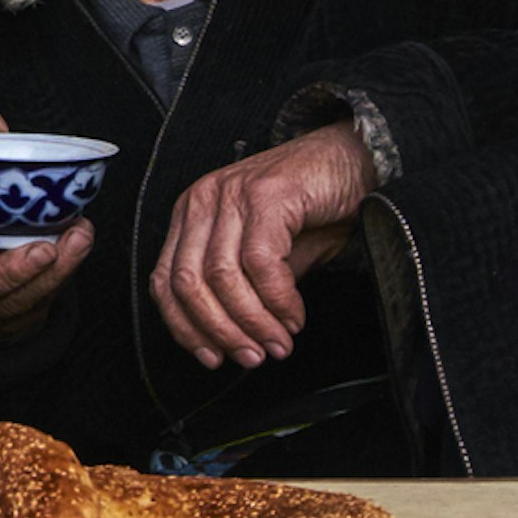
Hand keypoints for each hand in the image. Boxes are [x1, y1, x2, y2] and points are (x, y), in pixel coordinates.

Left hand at [149, 121, 372, 369]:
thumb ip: (243, 290)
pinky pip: (261, 263)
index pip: (165, 282)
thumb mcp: (268, 255)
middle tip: (253, 357)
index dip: (185, 328)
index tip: (212, 358)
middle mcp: (203, 201)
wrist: (353, 159)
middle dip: (219, 331)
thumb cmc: (311, 208)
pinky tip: (294, 317)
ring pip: (222, 276)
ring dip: (252, 321)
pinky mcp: (268, 194)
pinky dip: (278, 300)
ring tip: (278, 343)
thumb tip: (233, 339)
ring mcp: (233, 194)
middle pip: (188, 283)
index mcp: (192, 215)